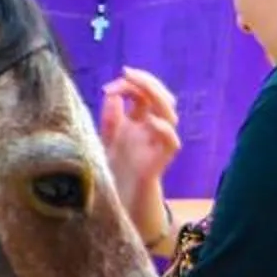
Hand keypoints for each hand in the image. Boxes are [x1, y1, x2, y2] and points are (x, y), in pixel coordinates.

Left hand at [99, 68, 182, 247]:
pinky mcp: (160, 162)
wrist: (118, 204)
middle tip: (128, 72)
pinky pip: (171, 142)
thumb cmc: (112, 172)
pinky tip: (152, 121)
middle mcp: (150, 130)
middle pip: (159, 98)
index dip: (130, 84)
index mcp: (136, 122)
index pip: (142, 94)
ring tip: (139, 88)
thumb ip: (109, 118)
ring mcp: (156, 144)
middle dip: (147, 81)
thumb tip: (112, 93)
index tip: (109, 86)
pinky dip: (164, 129)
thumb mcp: (105, 140)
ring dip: (157, 97)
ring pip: (170, 115)